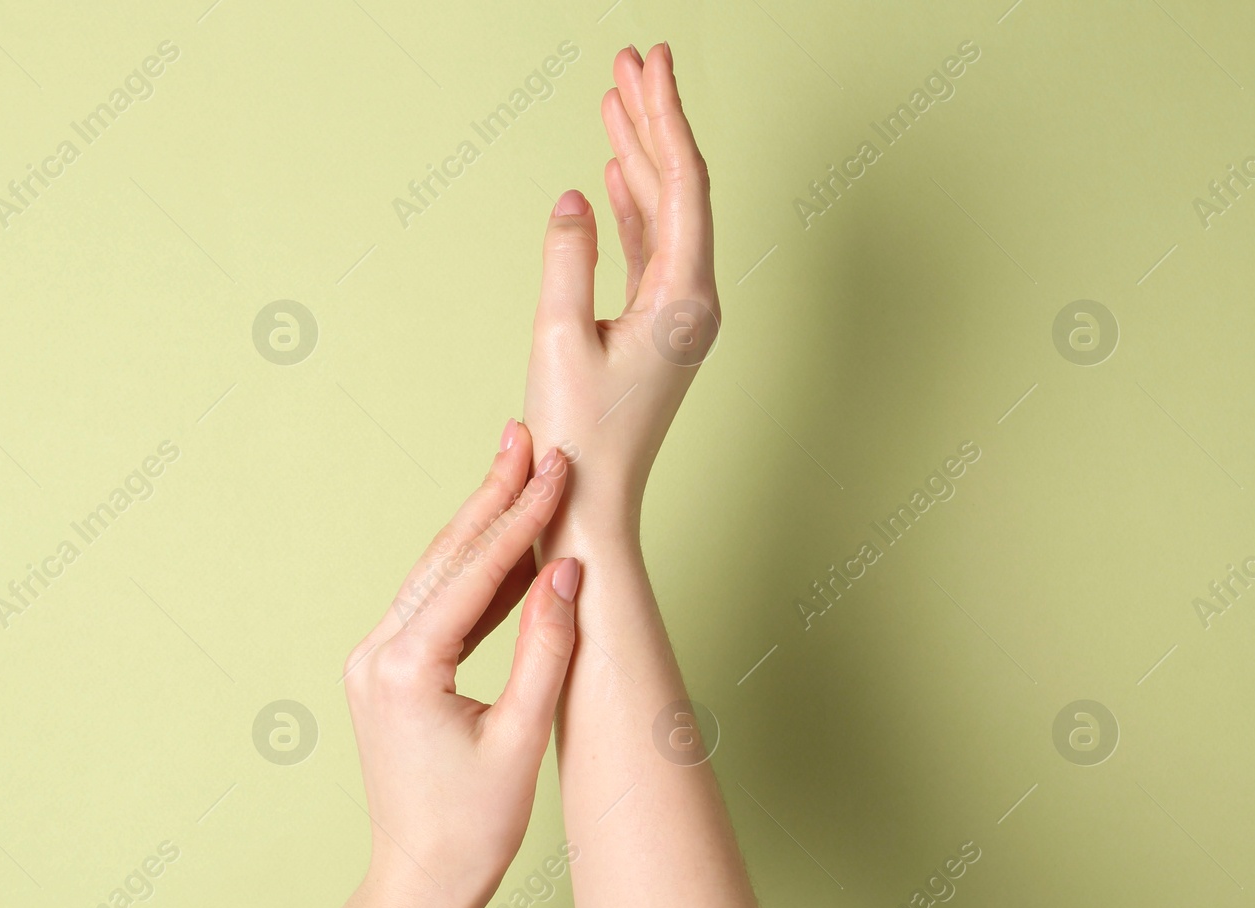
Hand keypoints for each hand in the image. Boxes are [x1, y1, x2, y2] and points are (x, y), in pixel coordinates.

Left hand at [342, 421, 580, 907]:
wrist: (420, 883)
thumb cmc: (472, 828)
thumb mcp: (522, 737)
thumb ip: (546, 648)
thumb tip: (568, 571)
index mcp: (404, 667)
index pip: (472, 571)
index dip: (521, 516)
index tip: (557, 468)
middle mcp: (376, 653)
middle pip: (445, 557)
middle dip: (491, 497)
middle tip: (525, 437)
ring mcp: (375, 660)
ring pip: (436, 575)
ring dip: (481, 527)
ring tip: (519, 471)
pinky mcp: (387, 672)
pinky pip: (434, 607)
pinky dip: (473, 575)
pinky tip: (510, 549)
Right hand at [524, 43, 717, 543]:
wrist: (592, 501)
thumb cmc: (579, 435)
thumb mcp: (559, 339)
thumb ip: (566, 259)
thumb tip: (573, 197)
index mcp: (685, 297)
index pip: (683, 183)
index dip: (664, 117)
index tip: (650, 62)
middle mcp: (695, 300)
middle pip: (680, 188)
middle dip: (653, 120)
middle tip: (633, 58)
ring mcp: (679, 315)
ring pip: (664, 214)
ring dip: (640, 156)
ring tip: (617, 98)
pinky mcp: (657, 329)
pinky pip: (650, 249)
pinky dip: (633, 205)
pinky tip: (615, 176)